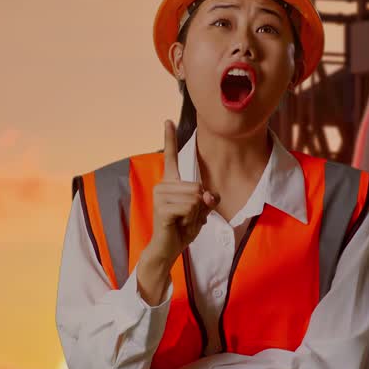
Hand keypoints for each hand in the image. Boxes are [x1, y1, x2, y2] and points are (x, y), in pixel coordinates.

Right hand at [142, 119, 219, 270]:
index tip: (168, 120)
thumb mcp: (201, 212)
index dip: (169, 139)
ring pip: (195, 197)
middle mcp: (163, 185)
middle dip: (200, 206)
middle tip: (187, 217)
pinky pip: (190, 207)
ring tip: (182, 221)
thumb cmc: (182, 229)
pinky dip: (191, 219)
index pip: (171, 157)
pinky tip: (179, 225)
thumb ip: (207, 200)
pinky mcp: (162, 208)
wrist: (167, 249)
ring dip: (195, 214)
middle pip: (197, 186)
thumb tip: (209, 195)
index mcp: (171, 183)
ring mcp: (160, 196)